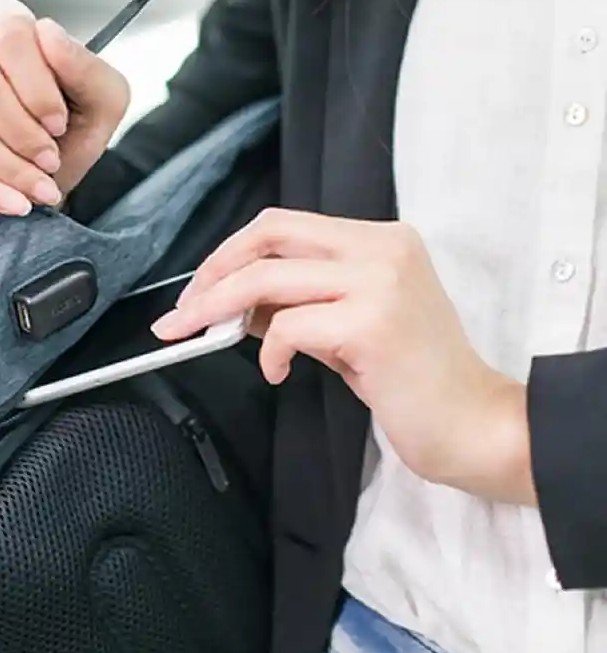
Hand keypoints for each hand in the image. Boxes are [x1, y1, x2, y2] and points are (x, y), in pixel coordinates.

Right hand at [0, 0, 130, 234]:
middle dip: (23, 137)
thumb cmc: (59, 137)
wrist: (27, 185)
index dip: (39, 90)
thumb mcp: (99, 104)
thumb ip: (88, 69)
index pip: (11, 34)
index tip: (59, 127)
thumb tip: (48, 34)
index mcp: (0, 18)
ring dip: (6, 169)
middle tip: (48, 164)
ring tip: (32, 190)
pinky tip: (6, 201)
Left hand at [151, 209, 535, 502]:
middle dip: (211, 274)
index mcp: (380, 240)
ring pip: (267, 279)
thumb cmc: (412, 380)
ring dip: (218, 309)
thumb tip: (233, 304)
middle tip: (181, 314)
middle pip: (268, 238)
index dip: (230, 254)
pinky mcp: (372, 323)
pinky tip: (279, 373)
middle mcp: (383, 248)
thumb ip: (297, 305)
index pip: (283, 226)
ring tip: (201, 338)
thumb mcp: (346, 327)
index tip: (198, 289)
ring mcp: (380, 282)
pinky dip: (270, 352)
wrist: (471, 425)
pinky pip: (289, 327)